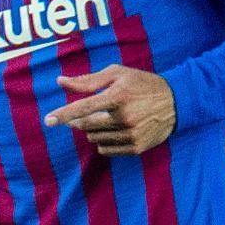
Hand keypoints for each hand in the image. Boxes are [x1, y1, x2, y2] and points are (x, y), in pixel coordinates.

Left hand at [43, 65, 175, 155]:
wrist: (176, 101)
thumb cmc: (142, 83)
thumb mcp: (117, 74)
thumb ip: (87, 80)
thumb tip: (60, 81)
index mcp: (118, 96)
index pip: (84, 107)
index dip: (64, 114)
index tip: (48, 120)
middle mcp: (124, 117)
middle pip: (86, 125)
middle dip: (79, 121)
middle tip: (83, 114)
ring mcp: (131, 134)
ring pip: (94, 139)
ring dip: (92, 131)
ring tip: (106, 119)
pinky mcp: (136, 147)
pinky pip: (106, 150)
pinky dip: (103, 142)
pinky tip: (113, 131)